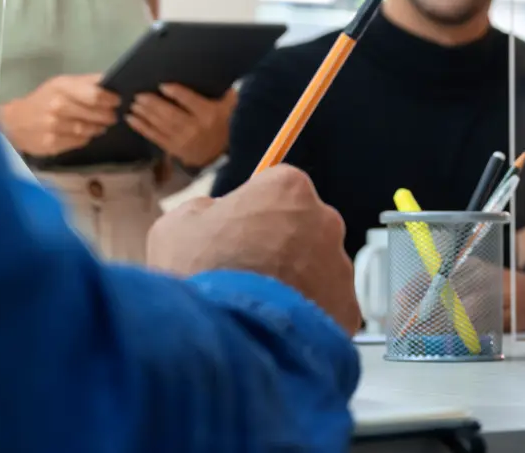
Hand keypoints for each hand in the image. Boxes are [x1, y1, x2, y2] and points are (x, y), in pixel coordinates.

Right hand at [0, 73, 117, 156]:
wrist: (15, 121)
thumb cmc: (43, 99)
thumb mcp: (61, 83)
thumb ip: (86, 82)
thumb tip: (111, 80)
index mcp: (62, 87)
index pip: (95, 94)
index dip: (110, 99)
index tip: (117, 102)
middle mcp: (58, 106)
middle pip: (94, 114)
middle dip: (107, 115)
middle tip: (113, 116)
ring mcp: (55, 126)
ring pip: (88, 129)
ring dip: (98, 128)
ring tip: (102, 125)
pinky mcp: (53, 144)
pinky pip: (79, 141)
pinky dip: (86, 138)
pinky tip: (87, 134)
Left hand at [127, 83, 234, 167]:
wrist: (225, 151)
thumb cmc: (225, 120)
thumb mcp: (230, 103)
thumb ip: (223, 90)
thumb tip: (213, 71)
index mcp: (209, 114)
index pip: (191, 102)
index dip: (177, 93)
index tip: (162, 85)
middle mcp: (195, 128)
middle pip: (171, 115)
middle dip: (154, 105)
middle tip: (139, 95)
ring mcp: (183, 141)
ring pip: (161, 126)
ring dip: (145, 115)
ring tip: (134, 104)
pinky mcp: (174, 149)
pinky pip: (155, 138)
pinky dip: (142, 128)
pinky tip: (131, 119)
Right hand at [146, 165, 359, 333]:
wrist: (227, 337)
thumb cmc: (200, 273)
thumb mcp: (176, 226)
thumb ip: (204, 211)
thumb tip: (215, 214)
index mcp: (288, 189)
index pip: (278, 189)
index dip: (255, 211)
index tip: (237, 232)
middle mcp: (325, 221)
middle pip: (303, 227)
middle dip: (280, 246)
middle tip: (246, 273)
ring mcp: (340, 267)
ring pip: (317, 269)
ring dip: (294, 282)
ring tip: (257, 306)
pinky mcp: (347, 309)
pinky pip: (326, 307)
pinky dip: (305, 317)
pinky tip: (275, 328)